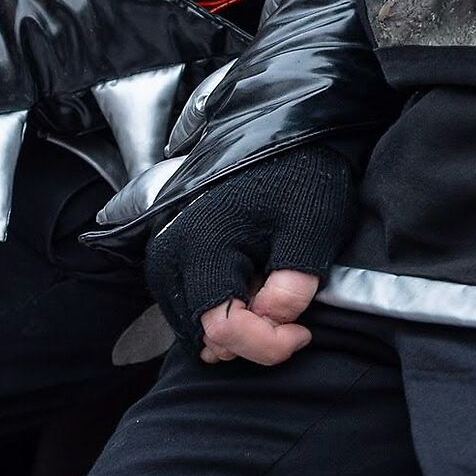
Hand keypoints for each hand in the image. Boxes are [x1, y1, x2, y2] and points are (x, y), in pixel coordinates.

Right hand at [142, 143, 355, 360]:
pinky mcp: (168, 256)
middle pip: (204, 335)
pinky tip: (250, 281)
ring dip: (238, 322)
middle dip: (252, 335)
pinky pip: (191, 307)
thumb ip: (292, 289)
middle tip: (286, 303)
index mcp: (202, 244)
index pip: (223, 330)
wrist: (279, 131)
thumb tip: (270, 323)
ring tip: (269, 286)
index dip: (268, 344)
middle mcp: (169, 253)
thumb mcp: (312, 227)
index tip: (302, 331)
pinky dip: (223, 307)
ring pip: (196, 327)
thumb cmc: (298, 173)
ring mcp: (163, 255)